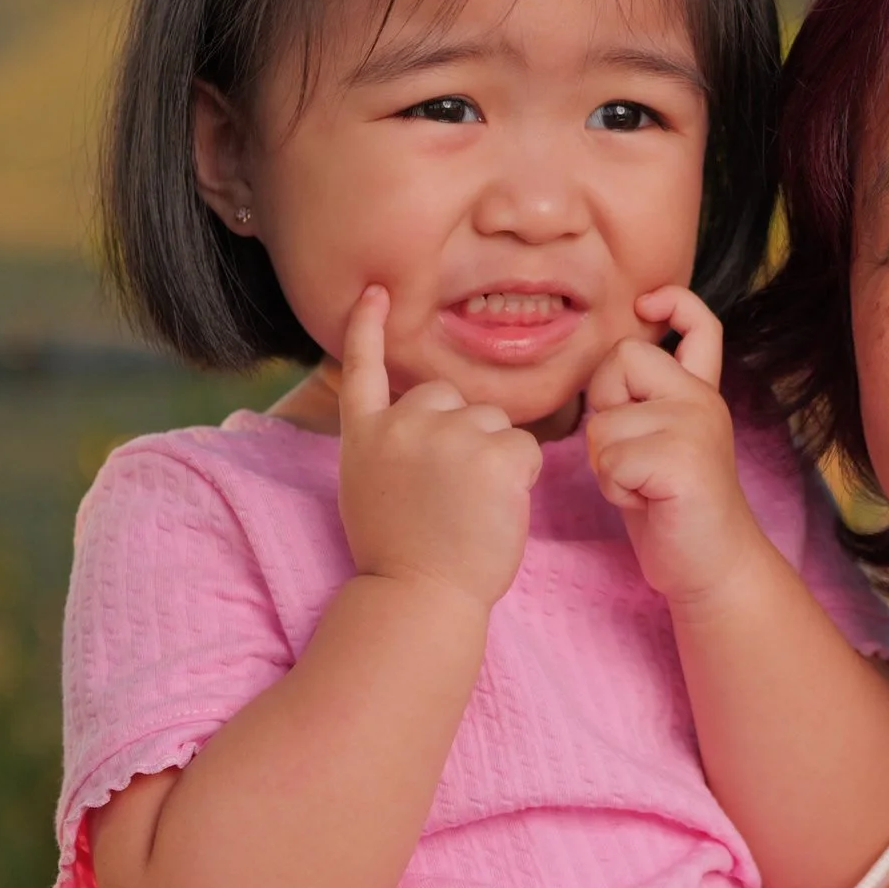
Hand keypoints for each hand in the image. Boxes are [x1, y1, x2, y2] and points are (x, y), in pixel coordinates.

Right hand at [335, 283, 541, 613]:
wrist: (416, 595)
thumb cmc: (399, 559)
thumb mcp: (367, 491)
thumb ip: (388, 449)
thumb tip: (419, 429)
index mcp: (367, 435)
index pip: (363, 367)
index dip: (368, 327)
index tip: (376, 292)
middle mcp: (403, 423)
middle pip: (452, 399)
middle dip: (461, 434)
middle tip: (450, 496)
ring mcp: (448, 435)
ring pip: (493, 424)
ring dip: (493, 459)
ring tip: (470, 509)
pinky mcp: (493, 454)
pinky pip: (524, 449)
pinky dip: (521, 479)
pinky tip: (497, 509)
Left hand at [585, 287, 771, 609]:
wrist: (713, 568)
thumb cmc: (674, 512)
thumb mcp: (659, 443)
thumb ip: (644, 404)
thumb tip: (607, 368)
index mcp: (701, 393)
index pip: (699, 324)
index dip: (674, 302)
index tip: (647, 303)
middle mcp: (703, 400)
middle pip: (620, 358)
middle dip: (605, 406)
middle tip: (633, 456)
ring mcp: (696, 425)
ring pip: (604, 421)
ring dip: (606, 463)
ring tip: (643, 488)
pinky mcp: (682, 459)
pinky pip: (611, 459)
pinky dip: (616, 488)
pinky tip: (647, 502)